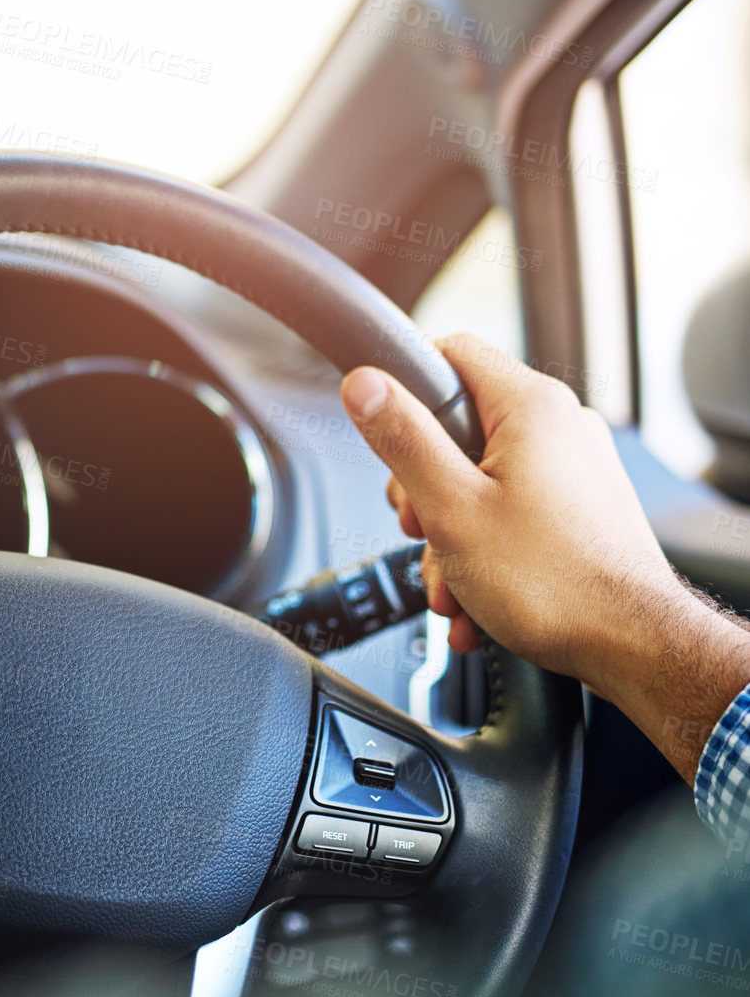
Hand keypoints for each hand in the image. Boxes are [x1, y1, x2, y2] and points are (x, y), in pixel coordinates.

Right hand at [340, 333, 749, 778]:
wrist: (631, 644)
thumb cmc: (554, 583)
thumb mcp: (450, 508)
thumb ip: (402, 439)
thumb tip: (364, 384)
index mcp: (530, 408)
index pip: (449, 352)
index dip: (402, 387)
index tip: (381, 431)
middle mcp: (560, 426)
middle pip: (456, 427)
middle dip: (421, 488)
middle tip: (419, 527)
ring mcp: (573, 467)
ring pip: (477, 479)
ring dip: (448, 534)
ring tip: (452, 582)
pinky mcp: (578, 505)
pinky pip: (509, 510)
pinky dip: (482, 549)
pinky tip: (475, 596)